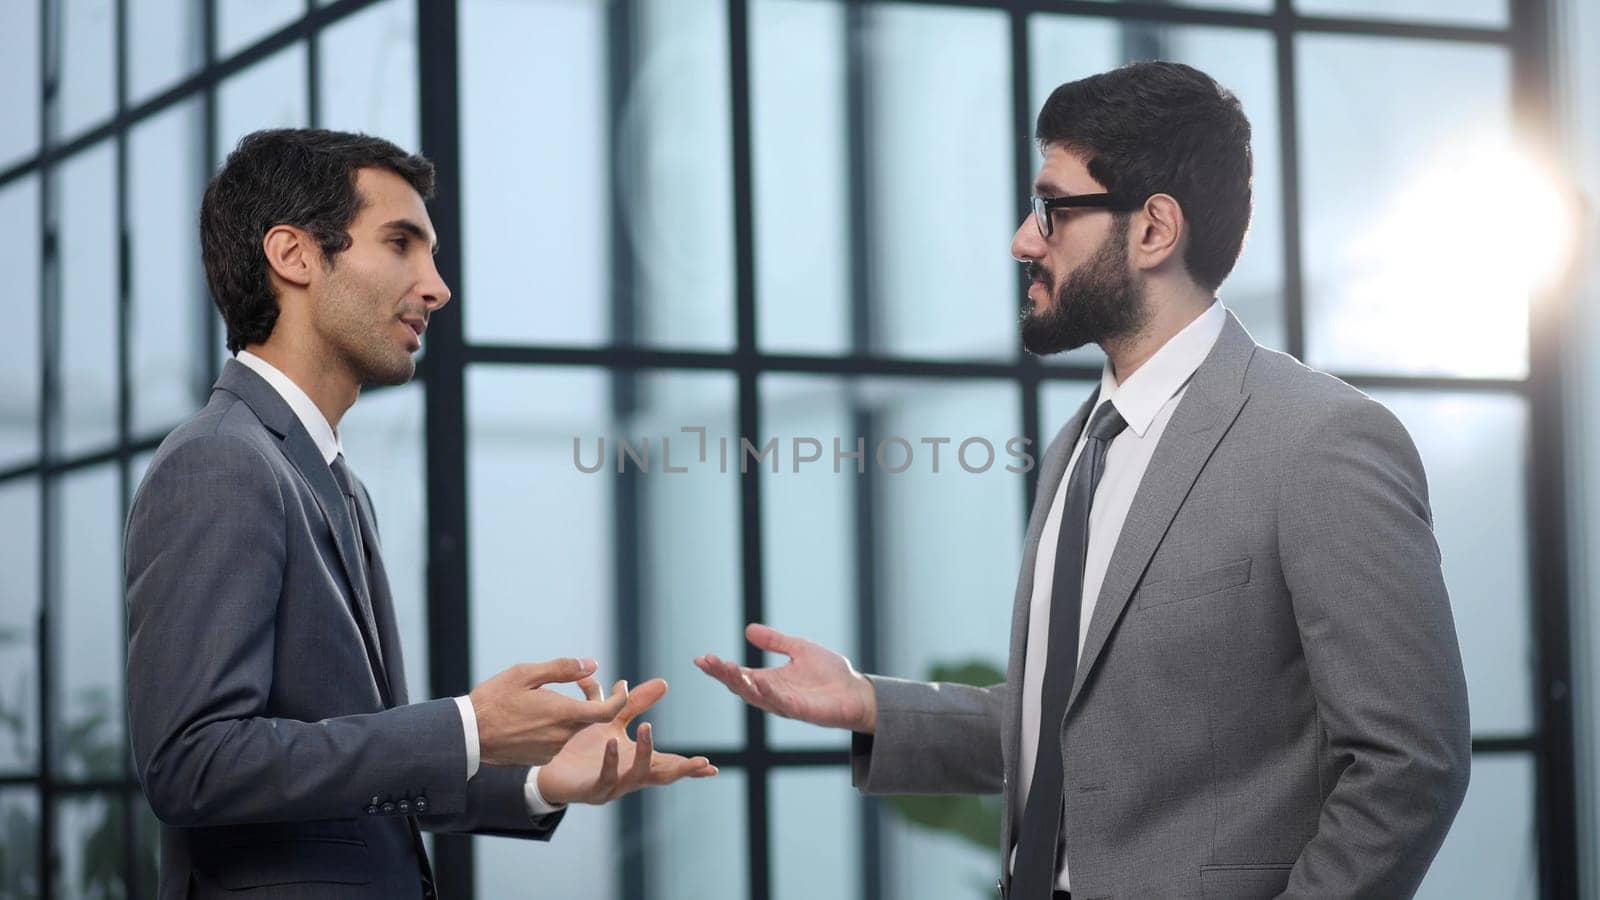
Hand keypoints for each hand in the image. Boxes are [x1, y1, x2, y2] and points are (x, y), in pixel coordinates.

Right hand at [470, 658, 628, 766]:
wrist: (468, 736)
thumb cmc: (494, 699)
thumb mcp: (526, 673)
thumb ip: (563, 669)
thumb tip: (592, 665)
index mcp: (563, 713)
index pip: (607, 711)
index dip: (620, 698)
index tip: (621, 686)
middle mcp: (561, 735)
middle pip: (589, 718)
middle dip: (589, 700)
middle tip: (580, 681)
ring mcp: (551, 750)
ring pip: (571, 729)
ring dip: (567, 714)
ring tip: (543, 699)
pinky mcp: (540, 760)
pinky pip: (556, 741)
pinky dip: (553, 728)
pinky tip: (532, 718)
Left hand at [537, 678, 717, 804]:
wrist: (546, 767)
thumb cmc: (582, 746)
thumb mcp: (612, 720)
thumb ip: (633, 703)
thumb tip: (663, 682)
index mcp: (636, 761)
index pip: (668, 764)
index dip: (689, 766)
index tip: (711, 765)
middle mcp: (629, 776)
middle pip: (661, 775)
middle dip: (679, 767)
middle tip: (697, 758)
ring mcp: (613, 786)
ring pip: (636, 775)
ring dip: (644, 752)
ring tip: (646, 727)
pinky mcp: (591, 791)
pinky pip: (605, 778)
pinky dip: (611, 761)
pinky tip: (612, 743)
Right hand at [694, 623, 877, 733]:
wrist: (857, 691)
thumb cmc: (831, 674)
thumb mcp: (799, 649)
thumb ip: (775, 641)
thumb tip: (748, 630)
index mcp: (770, 680)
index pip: (738, 675)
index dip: (719, 668)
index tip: (701, 658)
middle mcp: (773, 694)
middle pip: (740, 686)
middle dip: (723, 674)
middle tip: (708, 661)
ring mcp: (785, 704)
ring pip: (755, 696)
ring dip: (739, 683)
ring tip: (725, 668)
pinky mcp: (802, 711)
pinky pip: (780, 703)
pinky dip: (768, 693)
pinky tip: (757, 682)